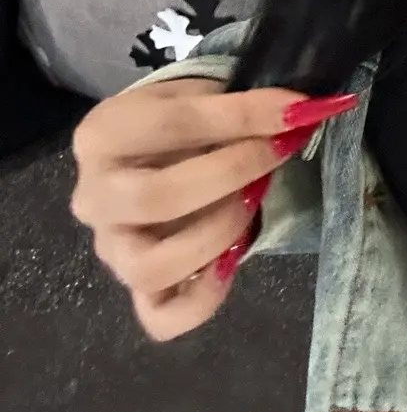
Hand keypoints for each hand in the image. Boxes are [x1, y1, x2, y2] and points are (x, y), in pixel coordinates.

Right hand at [69, 77, 353, 341]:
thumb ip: (242, 104)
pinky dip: (204, 298)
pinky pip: (162, 317)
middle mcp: (94, 198)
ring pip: (152, 267)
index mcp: (102, 136)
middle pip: (156, 199)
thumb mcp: (202, 94)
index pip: (171, 125)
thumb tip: (306, 111)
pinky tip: (232, 261)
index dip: (242, 117)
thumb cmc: (183, 120)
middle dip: (232, 173)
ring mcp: (112, 250)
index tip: (298, 111)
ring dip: (217, 235)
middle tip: (279, 152)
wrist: (159, 153)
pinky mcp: (137, 291)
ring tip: (253, 202)